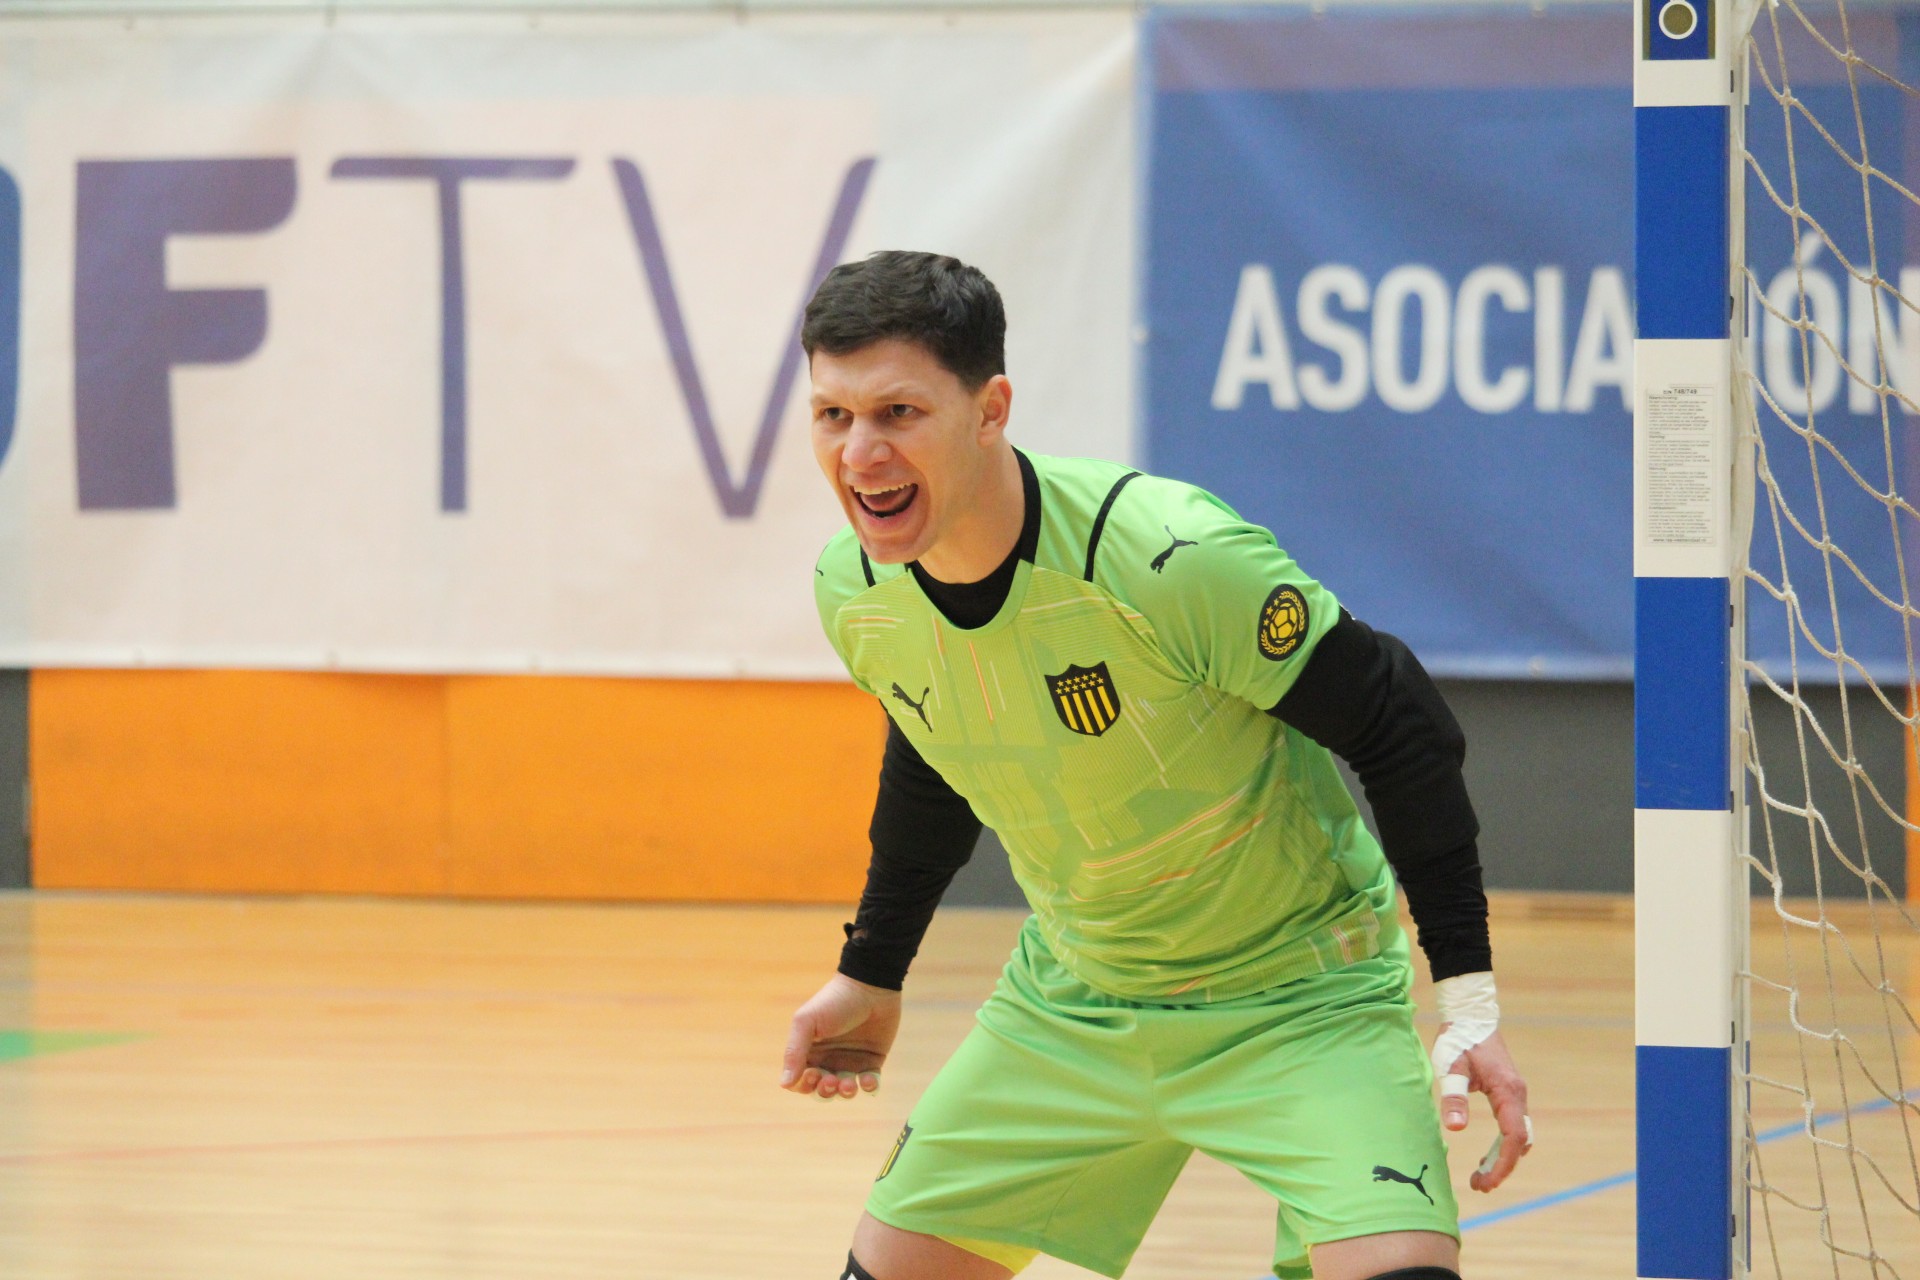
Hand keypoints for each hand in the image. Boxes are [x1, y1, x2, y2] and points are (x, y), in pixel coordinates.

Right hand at [780, 974, 901, 1099]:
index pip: (799, 1081)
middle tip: (832, 1080)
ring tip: (848, 1084)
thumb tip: (784, 1084)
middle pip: (821, 1090)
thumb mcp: (807, 1022)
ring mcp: (850, 1061)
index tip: (812, 1074)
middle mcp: (828, 1060)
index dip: (803, 1085)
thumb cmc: (834, 1001)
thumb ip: (794, 1052)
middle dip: (825, 1091)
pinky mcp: (872, 1061)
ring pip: (844, 1091)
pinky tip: (867, 1079)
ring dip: (845, 1093)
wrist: (871, 986)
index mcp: (809, 1051)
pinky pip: (869, 1084)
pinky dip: (868, 1087)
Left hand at [1436, 1028, 1531, 1191]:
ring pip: (1519, 1136)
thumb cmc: (1459, 1038)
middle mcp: (1517, 1095)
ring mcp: (1516, 1094)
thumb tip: (1455, 1129)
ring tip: (1481, 1177)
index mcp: (1507, 1091)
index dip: (1503, 1164)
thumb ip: (1454, 1095)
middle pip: (1519, 1142)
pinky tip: (1486, 1156)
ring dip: (1504, 1158)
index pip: (1513, 1137)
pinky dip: (1503, 1145)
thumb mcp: (1451, 1065)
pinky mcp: (1509, 1093)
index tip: (1486, 1181)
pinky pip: (1513, 1126)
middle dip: (1503, 1167)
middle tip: (1479, 1185)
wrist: (1471, 1015)